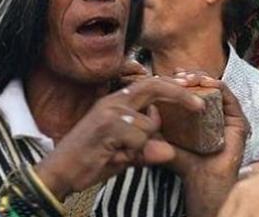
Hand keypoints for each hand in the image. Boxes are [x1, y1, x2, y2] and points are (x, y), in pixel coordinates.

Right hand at [33, 77, 205, 199]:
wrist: (58, 173)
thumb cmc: (89, 160)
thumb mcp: (123, 153)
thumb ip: (145, 148)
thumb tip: (169, 151)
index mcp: (115, 101)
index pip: (150, 84)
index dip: (173, 85)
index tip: (193, 86)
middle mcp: (113, 101)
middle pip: (154, 87)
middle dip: (180, 94)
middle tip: (200, 106)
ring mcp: (109, 112)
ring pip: (148, 124)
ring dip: (143, 144)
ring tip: (119, 153)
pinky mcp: (108, 126)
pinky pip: (138, 139)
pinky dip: (133, 152)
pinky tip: (113, 156)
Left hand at [163, 74, 249, 216]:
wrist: (202, 180)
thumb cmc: (186, 163)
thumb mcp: (166, 140)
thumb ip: (156, 127)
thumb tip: (143, 110)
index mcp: (202, 115)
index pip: (193, 90)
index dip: (182, 80)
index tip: (168, 75)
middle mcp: (216, 112)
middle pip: (205, 85)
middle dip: (190, 76)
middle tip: (177, 74)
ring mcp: (228, 114)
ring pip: (216, 86)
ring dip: (201, 78)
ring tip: (187, 78)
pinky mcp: (238, 119)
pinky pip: (228, 96)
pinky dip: (217, 85)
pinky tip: (203, 83)